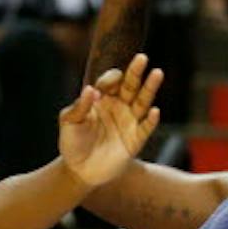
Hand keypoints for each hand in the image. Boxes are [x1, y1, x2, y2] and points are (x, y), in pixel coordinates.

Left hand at [59, 53, 164, 186]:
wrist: (80, 171)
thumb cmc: (73, 143)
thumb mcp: (69, 123)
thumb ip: (79, 106)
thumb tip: (90, 89)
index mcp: (102, 99)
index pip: (111, 82)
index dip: (109, 80)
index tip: (101, 88)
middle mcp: (118, 107)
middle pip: (130, 85)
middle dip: (136, 72)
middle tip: (142, 57)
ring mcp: (128, 122)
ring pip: (143, 101)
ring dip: (150, 88)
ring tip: (157, 73)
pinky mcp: (135, 140)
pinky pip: (146, 127)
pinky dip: (150, 120)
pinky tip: (154, 111)